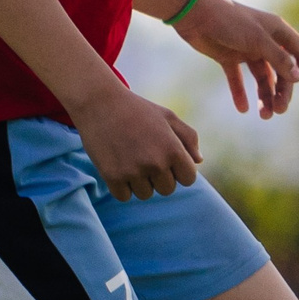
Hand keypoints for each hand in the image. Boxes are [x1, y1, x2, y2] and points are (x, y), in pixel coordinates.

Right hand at [69, 83, 202, 199]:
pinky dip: (121, 186)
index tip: (167, 159)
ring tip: (130, 159)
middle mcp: (155, 163)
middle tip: (145, 156)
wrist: (100, 103)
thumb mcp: (168, 116)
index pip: (188, 179)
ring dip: (140, 182)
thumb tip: (198, 161)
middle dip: (159, 177)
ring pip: (145, 194)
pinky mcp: (112, 177)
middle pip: (167, 189)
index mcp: (173, 149)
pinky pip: (124, 196)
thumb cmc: (137, 109)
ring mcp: (133, 172)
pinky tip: (118, 166)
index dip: (179, 170)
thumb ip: (189, 138)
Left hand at [173, 0, 298, 118]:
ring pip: (262, 77)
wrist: (194, 13)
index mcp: (277, 31)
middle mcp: (264, 40)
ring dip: (265, 96)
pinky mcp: (228, 57)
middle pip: (281, 71)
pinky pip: (238, 79)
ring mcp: (246, 49)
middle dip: (282, 92)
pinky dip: (240, 93)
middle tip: (278, 111)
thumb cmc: (228, 21)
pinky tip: (243, 108)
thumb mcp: (257, 40)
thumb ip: (279, 59)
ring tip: (263, 115)